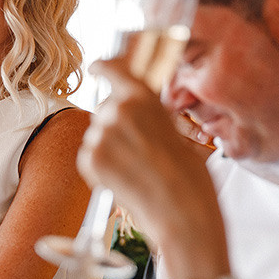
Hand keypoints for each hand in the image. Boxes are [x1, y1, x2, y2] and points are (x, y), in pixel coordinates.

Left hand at [79, 59, 223, 257]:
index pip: (112, 68)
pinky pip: (89, 157)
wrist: (181, 211)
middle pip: (105, 109)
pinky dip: (101, 168)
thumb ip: (149, 113)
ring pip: (97, 135)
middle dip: (116, 125)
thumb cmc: (188, 175)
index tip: (97, 68)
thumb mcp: (175, 129)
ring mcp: (101, 135)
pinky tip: (125, 179)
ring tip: (137, 169)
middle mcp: (117, 110)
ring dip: (110, 148)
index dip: (103, 67)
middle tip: (139, 149)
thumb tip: (136, 110)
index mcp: (142, 97)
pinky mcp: (91, 160)